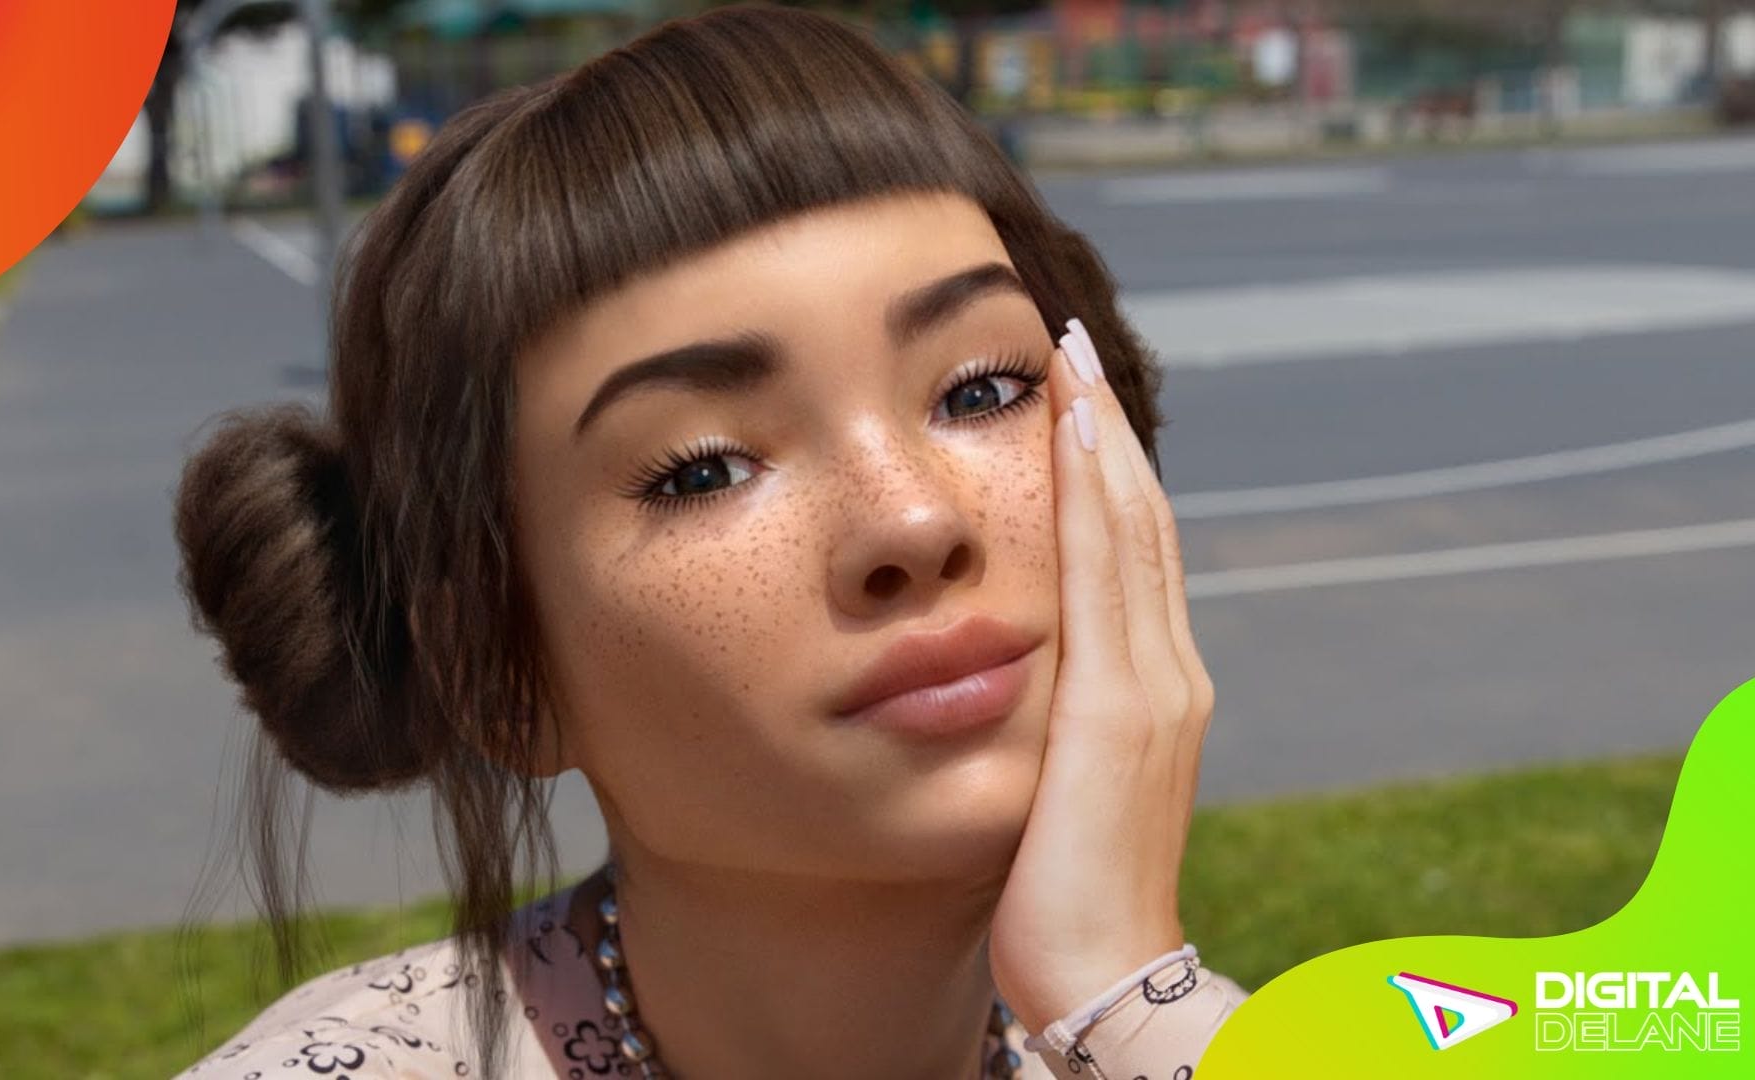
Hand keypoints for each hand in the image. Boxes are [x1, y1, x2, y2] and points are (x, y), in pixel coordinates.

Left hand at [987, 316, 1216, 1031]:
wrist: (1100, 976)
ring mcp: (1154, 687)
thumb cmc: (1062, 897)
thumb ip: (1051, 727)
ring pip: (1130, 531)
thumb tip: (1007, 682)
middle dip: (1104, 430)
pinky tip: (1071, 435)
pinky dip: (1096, 494)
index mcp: (1151, 691)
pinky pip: (1108, 574)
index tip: (1067, 398)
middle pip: (1140, 524)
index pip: (1130, 556)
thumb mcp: (1057, 790)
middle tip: (1069, 344)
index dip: (1105, 472)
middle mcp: (1167, 673)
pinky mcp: (1121, 708)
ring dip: (1101, 439)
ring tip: (1069, 361)